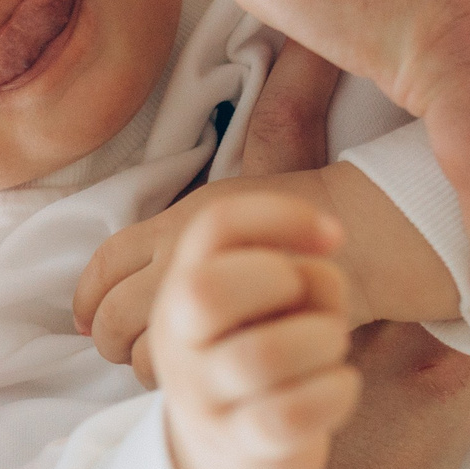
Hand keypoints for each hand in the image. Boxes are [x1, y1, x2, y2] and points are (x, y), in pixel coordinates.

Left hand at [78, 38, 345, 384]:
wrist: (384, 234)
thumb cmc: (324, 207)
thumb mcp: (267, 168)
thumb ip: (223, 165)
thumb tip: (234, 87)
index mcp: (183, 216)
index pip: (104, 260)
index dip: (86, 296)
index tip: (87, 316)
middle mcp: (182, 254)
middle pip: (109, 314)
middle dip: (108, 339)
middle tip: (124, 349)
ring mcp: (207, 296)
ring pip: (142, 350)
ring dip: (145, 363)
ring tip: (166, 365)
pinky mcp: (234, 334)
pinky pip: (185, 372)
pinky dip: (183, 381)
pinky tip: (204, 374)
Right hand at [147, 192, 358, 468]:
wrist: (222, 454)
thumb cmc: (253, 353)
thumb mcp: (252, 300)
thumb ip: (282, 266)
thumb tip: (325, 249)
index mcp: (180, 286)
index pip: (215, 226)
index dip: (280, 216)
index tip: (333, 235)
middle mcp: (177, 338)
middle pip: (207, 289)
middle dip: (283, 282)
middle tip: (309, 303)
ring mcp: (201, 394)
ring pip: (261, 354)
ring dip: (322, 340)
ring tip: (330, 346)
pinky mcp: (239, 443)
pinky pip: (289, 413)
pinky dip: (335, 391)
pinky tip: (339, 384)